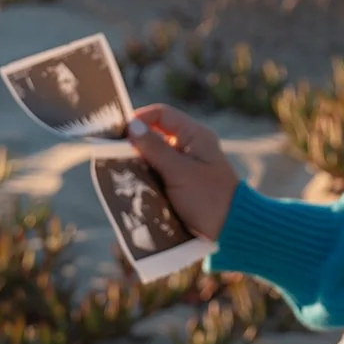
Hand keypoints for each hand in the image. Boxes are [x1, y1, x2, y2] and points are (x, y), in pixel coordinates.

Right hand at [126, 104, 239, 240]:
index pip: (162, 114)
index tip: (119, 133)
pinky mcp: (182, 181)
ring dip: (139, 161)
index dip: (140, 119)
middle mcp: (190, 145)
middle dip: (135, 143)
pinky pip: (159, 171)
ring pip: (155, 154)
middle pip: (157, 133)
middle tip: (112, 154)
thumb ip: (155, 148)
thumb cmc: (208, 197)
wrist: (231, 229)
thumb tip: (132, 125)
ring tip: (118, 170)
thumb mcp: (178, 172)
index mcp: (195, 135)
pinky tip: (132, 184)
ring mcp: (187, 163)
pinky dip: (146, 175)